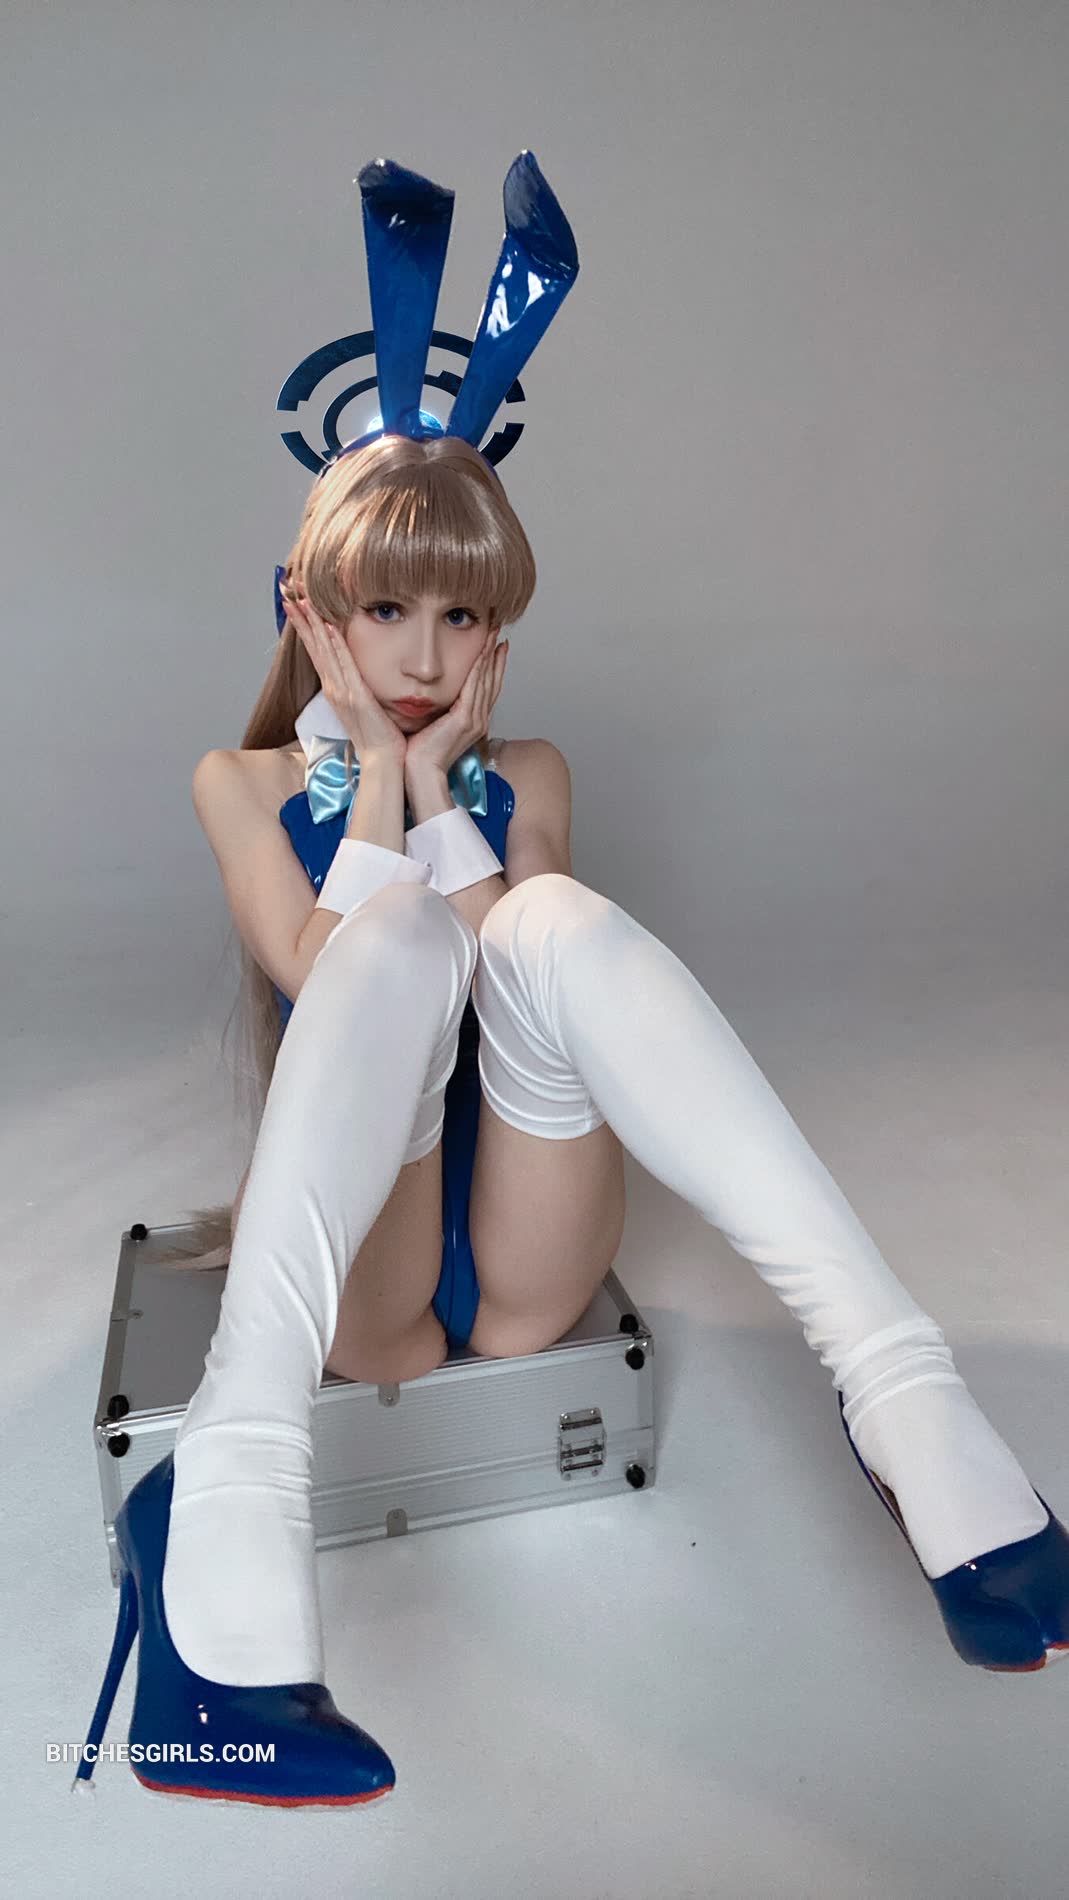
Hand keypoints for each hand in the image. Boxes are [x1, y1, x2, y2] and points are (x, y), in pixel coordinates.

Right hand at [283, 579, 407, 770]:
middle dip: (301, 620)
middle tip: (288, 595)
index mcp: (336, 690)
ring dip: (312, 625)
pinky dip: (335, 646)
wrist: (384, 762)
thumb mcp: (366, 708)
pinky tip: (328, 627)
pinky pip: (344, 666)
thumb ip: (360, 689)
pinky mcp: (356, 697)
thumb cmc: (380, 738)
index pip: (317, 653)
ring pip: (323, 652)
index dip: (306, 629)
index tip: (297, 607)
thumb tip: (359, 676)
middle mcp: (334, 689)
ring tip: (301, 602)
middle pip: (313, 647)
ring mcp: (342, 693)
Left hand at [403, 628, 508, 779]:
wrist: (421, 771)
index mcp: (473, 721)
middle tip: (499, 633)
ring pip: (486, 681)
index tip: (495, 647)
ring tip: (494, 636)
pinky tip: (482, 653)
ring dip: (490, 656)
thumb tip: (433, 694)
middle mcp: (478, 719)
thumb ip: (439, 709)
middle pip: (493, 681)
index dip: (493, 666)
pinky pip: (475, 687)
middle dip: (496, 656)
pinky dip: (480, 668)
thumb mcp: (434, 725)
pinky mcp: (465, 719)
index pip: (487, 688)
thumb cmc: (421, 752)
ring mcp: (474, 720)